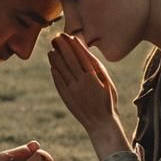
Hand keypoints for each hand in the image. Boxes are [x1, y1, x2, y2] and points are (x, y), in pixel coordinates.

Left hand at [48, 34, 129, 158]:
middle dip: (62, 47)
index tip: (69, 36)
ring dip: (55, 58)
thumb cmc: (108, 101)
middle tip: (56, 37)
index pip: (81, 57)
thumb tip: (87, 55)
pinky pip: (58, 81)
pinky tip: (52, 65)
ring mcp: (72, 90)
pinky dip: (54, 72)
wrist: (101, 123)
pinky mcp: (66, 97)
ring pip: (61, 70)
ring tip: (52, 48)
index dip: (73, 46)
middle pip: (68, 60)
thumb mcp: (107, 83)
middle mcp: (80, 82)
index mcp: (93, 77)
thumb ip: (97, 69)